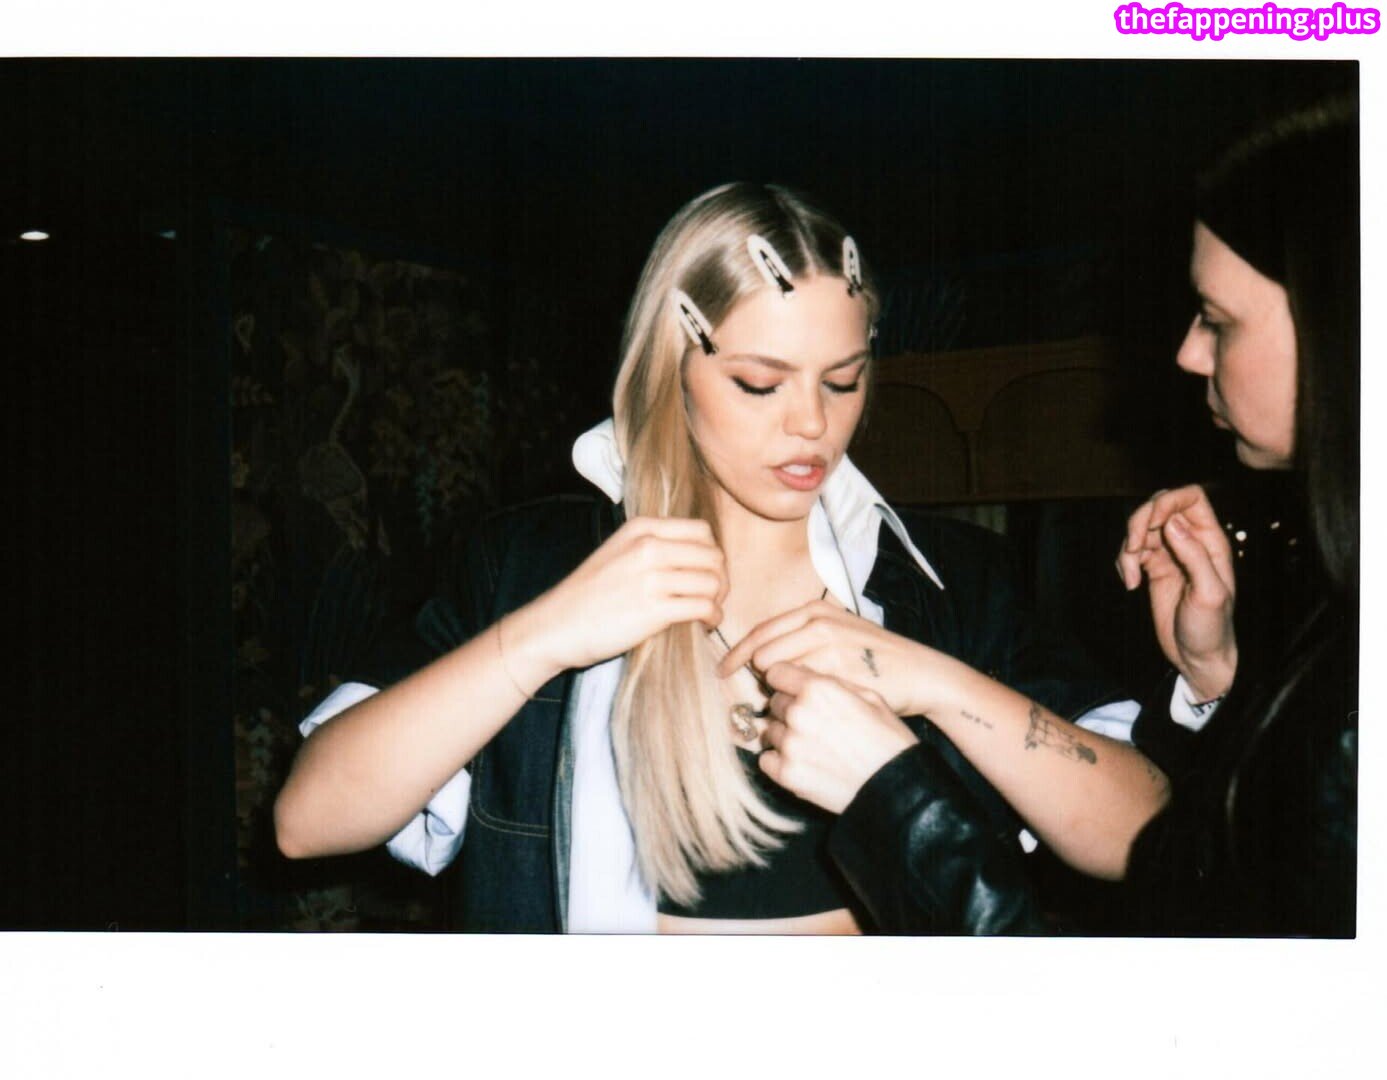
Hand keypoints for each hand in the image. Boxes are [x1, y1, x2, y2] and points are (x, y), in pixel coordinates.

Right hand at [528, 516, 726, 670]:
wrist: (556, 625)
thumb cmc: (588, 594)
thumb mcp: (618, 552)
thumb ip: (652, 545)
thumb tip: (696, 556)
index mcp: (642, 528)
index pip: (702, 531)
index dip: (711, 554)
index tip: (705, 573)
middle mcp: (649, 547)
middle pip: (713, 556)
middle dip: (720, 579)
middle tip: (712, 597)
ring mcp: (652, 577)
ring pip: (713, 582)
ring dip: (718, 601)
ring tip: (707, 613)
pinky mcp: (654, 610)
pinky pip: (704, 607)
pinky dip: (712, 618)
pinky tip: (704, 624)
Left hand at [717, 598, 940, 716]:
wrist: (921, 674)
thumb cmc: (876, 658)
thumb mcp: (839, 632)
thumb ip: (801, 637)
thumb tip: (763, 657)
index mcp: (815, 613)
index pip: (759, 635)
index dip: (737, 656)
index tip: (723, 671)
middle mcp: (818, 627)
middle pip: (763, 657)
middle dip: (762, 679)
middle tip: (776, 694)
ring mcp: (827, 653)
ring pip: (778, 681)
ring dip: (779, 697)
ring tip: (798, 707)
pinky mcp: (835, 681)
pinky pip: (798, 700)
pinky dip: (795, 712)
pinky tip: (808, 720)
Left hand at [759, 663, 919, 814]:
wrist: (896, 788)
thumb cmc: (889, 740)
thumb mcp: (870, 697)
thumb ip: (832, 683)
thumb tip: (806, 676)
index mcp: (818, 689)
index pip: (776, 673)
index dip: (786, 681)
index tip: (794, 690)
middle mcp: (798, 713)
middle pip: (775, 703)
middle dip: (790, 710)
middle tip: (814, 725)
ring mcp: (789, 745)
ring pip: (772, 731)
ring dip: (786, 737)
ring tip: (814, 748)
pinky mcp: (786, 774)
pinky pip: (767, 760)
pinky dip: (780, 762)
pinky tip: (804, 764)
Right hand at [1116, 485, 1236, 699]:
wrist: (1196, 657)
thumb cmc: (1212, 628)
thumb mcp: (1209, 593)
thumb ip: (1193, 555)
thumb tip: (1171, 523)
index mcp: (1211, 540)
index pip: (1190, 497)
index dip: (1168, 500)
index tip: (1153, 522)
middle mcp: (1190, 541)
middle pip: (1159, 505)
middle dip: (1140, 522)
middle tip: (1133, 549)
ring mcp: (1170, 553)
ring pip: (1140, 528)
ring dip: (1127, 547)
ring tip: (1131, 576)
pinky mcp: (1153, 567)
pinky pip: (1131, 550)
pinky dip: (1123, 562)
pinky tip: (1130, 583)